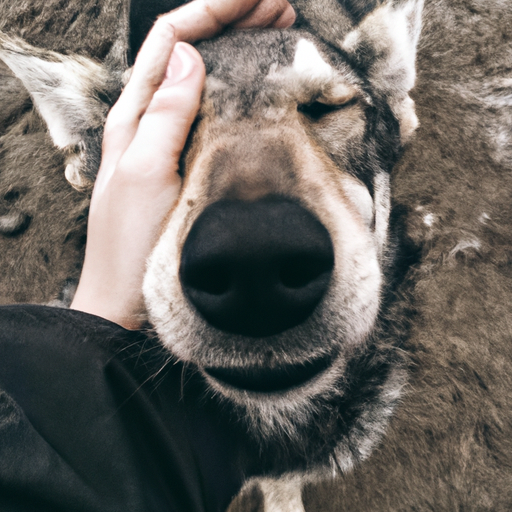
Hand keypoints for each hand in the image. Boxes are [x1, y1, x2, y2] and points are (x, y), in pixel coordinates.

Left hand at [70, 0, 294, 328]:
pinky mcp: (185, 167)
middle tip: (280, 10)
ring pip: (201, 80)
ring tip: (274, 34)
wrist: (125, 300)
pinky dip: (233, 92)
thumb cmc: (131, 245)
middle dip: (231, 21)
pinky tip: (255, 89)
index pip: (172, 40)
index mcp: (135, 116)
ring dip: (235, 51)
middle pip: (188, 52)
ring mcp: (168, 144)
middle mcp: (149, 122)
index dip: (214, 10)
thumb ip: (165, 114)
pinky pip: (208, 116)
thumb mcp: (145, 174)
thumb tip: (188, 55)